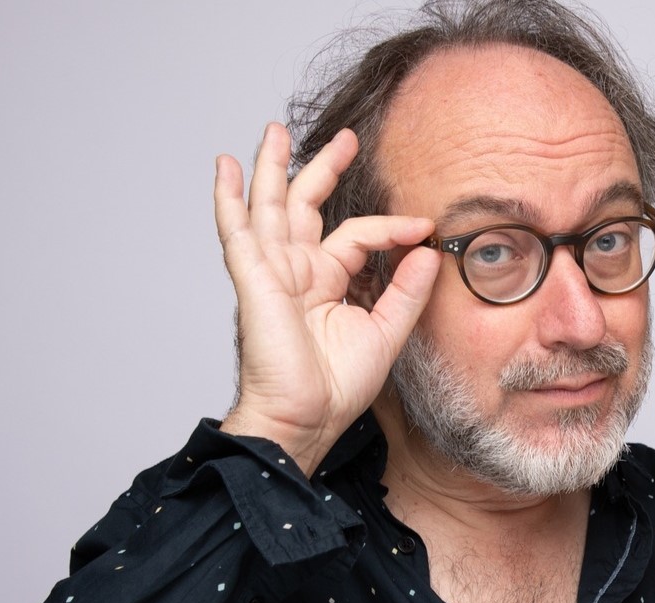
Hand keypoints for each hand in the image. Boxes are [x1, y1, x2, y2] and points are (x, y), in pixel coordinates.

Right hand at [212, 123, 441, 473]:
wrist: (306, 420)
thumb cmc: (337, 388)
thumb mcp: (386, 331)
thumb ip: (407, 289)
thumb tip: (428, 249)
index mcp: (326, 282)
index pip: (357, 236)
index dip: (390, 227)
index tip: (423, 227)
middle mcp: (298, 272)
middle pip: (306, 206)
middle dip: (322, 169)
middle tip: (345, 138)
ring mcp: (273, 273)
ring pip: (270, 208)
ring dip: (272, 168)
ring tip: (275, 131)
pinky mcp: (254, 280)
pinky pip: (237, 232)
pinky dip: (229, 199)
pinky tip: (226, 168)